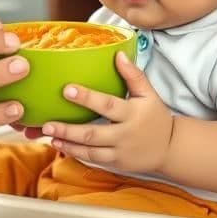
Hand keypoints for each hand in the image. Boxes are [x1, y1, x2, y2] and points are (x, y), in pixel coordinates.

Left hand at [41, 51, 173, 172]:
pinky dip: (75, 153)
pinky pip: (92, 159)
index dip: (86, 98)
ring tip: (48, 135)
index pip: (107, 105)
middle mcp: (125, 134)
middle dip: (68, 129)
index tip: (66, 90)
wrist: (169, 149)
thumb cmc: (155, 117)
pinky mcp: (115, 163)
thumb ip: (133, 75)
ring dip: (67, 143)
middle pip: (93, 133)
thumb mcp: (148, 94)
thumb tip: (118, 54)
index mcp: (132, 113)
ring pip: (89, 150)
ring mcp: (119, 151)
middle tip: (47, 123)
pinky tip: (59, 145)